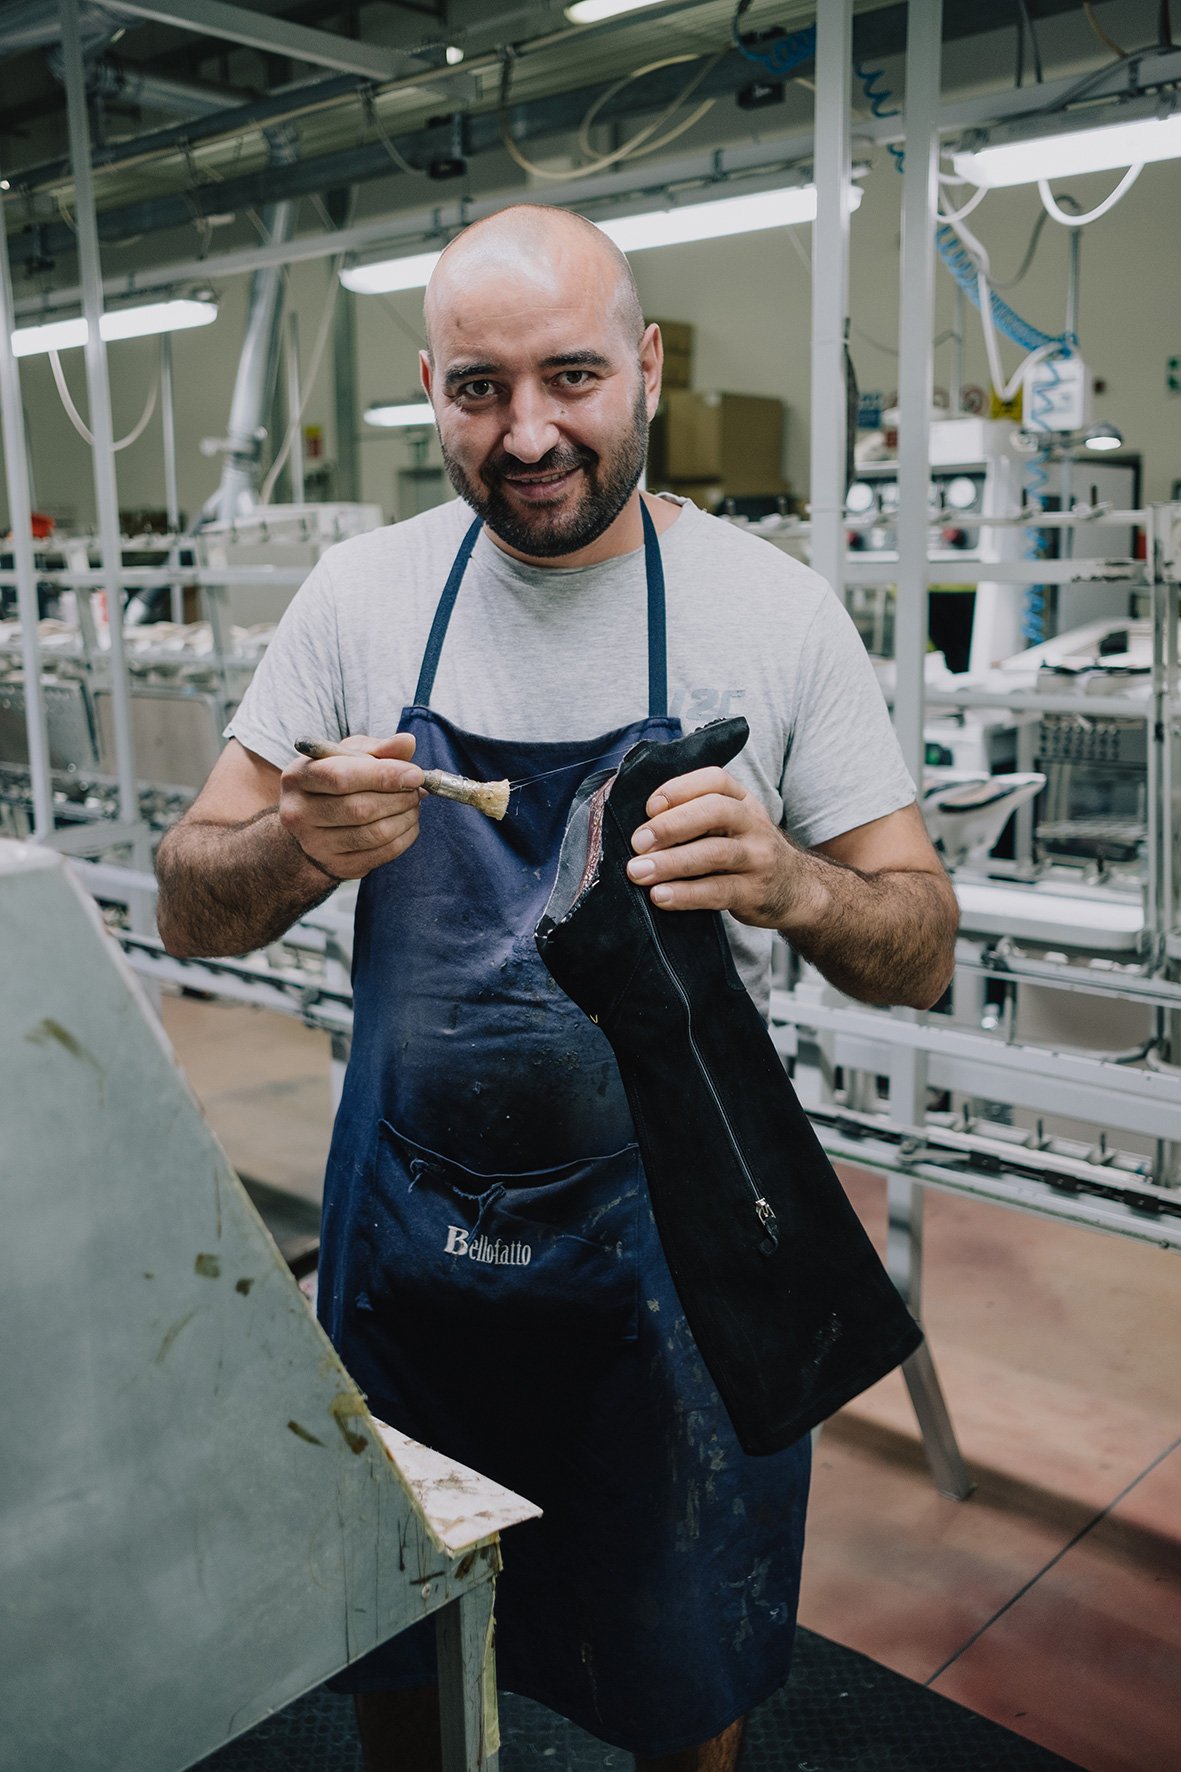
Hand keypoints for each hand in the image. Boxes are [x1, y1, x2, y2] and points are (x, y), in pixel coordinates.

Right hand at [279, 733, 423, 880]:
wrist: (312, 824)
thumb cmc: (335, 781)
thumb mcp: (349, 756)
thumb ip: (379, 749)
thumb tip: (407, 742)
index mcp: (298, 777)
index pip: (342, 778)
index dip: (383, 776)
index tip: (415, 774)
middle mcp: (298, 813)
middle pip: (360, 809)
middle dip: (399, 797)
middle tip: (416, 789)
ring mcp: (315, 844)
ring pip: (374, 833)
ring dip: (405, 817)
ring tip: (414, 804)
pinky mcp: (337, 866)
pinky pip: (382, 853)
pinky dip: (405, 837)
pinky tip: (408, 823)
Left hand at [625, 765, 822, 930]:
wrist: (796, 889)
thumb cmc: (745, 851)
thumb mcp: (731, 823)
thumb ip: (696, 816)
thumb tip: (639, 823)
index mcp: (742, 800)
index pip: (714, 780)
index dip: (679, 789)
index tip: (650, 807)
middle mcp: (753, 823)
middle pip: (715, 811)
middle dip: (672, 825)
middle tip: (638, 842)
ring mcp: (758, 858)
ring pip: (715, 853)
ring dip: (671, 862)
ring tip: (638, 871)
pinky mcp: (755, 892)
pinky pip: (718, 891)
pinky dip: (686, 894)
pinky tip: (660, 896)